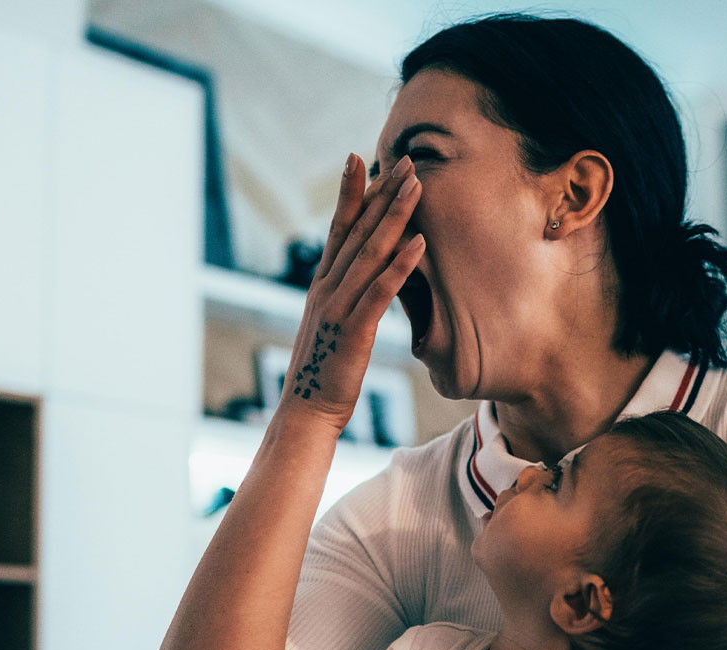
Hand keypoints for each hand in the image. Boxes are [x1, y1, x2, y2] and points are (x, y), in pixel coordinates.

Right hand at [274, 152, 423, 434]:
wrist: (307, 413)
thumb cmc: (326, 372)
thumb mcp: (335, 326)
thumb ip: (347, 298)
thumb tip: (366, 279)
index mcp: (322, 285)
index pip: (337, 229)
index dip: (350, 193)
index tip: (360, 158)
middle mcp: (326, 288)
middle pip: (356, 230)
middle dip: (380, 192)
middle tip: (403, 159)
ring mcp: (338, 308)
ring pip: (370, 252)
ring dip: (395, 217)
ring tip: (416, 186)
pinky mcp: (354, 331)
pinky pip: (380, 292)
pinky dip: (400, 266)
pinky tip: (419, 243)